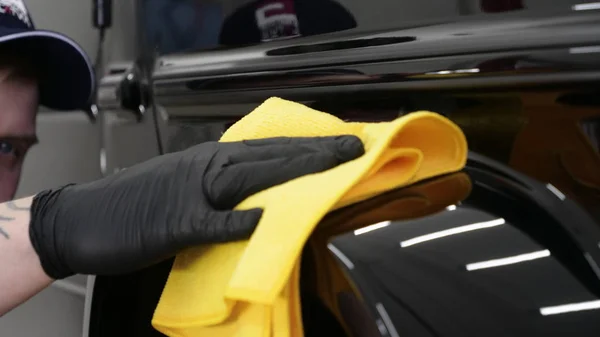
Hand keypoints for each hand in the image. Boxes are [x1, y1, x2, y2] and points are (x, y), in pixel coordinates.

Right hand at [28, 136, 363, 278]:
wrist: (82, 218)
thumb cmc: (137, 203)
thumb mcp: (188, 187)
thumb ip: (227, 188)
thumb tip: (267, 194)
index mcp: (211, 159)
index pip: (271, 148)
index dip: (310, 147)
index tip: (343, 146)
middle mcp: (206, 168)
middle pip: (270, 156)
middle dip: (316, 153)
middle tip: (354, 149)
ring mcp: (190, 194)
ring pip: (250, 177)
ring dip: (292, 172)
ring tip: (331, 169)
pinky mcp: (173, 224)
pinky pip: (212, 222)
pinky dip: (238, 221)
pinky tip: (263, 219)